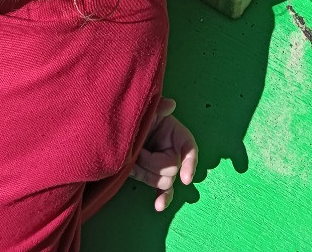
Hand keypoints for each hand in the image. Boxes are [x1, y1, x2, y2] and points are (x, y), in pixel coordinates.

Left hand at [130, 97, 197, 211]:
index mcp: (176, 134)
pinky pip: (163, 191)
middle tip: (136, 152)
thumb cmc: (139, 116)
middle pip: (172, 169)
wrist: (120, 126)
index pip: (189, 149)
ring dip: (145, 174)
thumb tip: (170, 104)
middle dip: (152, 164)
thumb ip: (158, 107)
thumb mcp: (148, 109)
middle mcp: (174, 151)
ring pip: (164, 181)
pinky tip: (159, 206)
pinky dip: (162, 198)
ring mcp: (164, 166)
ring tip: (132, 159)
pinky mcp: (155, 177)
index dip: (190, 163)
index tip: (185, 179)